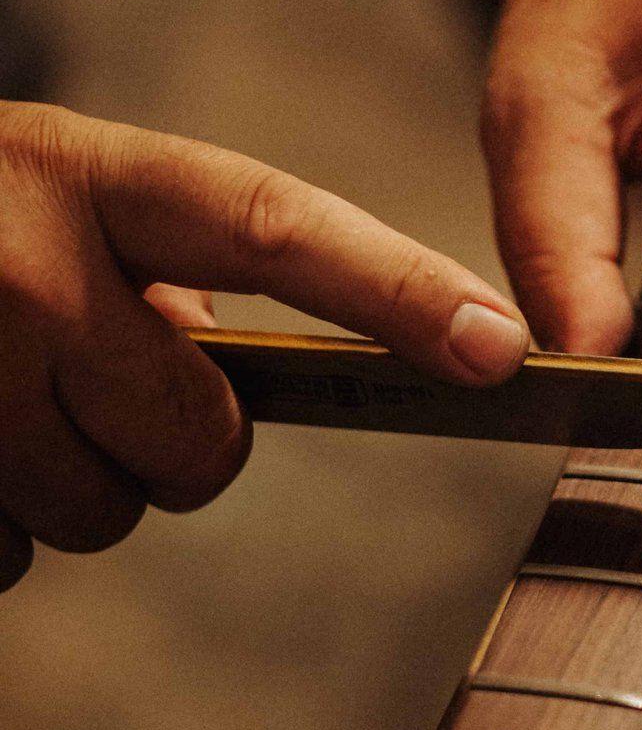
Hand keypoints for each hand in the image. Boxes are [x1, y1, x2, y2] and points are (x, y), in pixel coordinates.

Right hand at [0, 103, 529, 589]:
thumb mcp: (58, 193)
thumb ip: (162, 263)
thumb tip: (242, 380)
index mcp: (84, 173)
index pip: (271, 228)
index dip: (396, 290)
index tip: (504, 348)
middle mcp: (21, 265)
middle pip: (201, 441)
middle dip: (177, 436)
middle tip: (92, 381)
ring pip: (104, 514)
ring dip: (71, 481)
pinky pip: (9, 556)